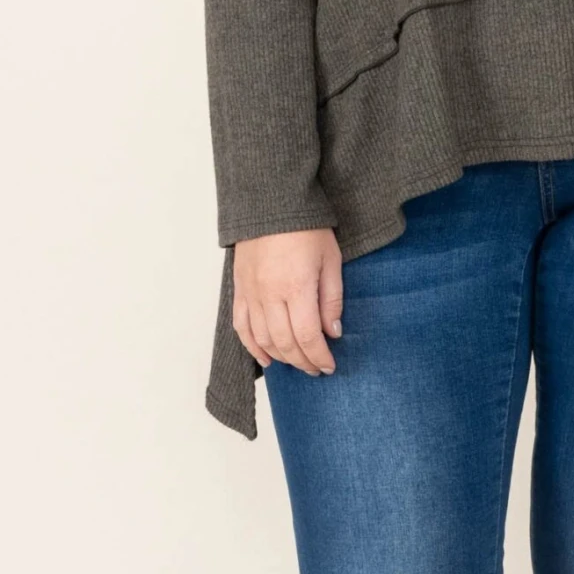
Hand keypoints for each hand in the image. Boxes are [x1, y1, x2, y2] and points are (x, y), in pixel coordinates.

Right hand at [234, 227, 343, 375]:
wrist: (272, 204)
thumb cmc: (306, 228)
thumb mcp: (331, 260)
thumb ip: (332, 299)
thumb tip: (333, 331)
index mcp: (296, 287)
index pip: (307, 336)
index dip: (319, 357)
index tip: (329, 366)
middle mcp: (270, 295)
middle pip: (285, 343)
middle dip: (303, 361)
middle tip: (317, 368)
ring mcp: (251, 294)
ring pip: (262, 339)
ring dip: (281, 357)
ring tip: (297, 363)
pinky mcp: (240, 289)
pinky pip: (241, 326)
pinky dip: (252, 347)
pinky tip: (265, 359)